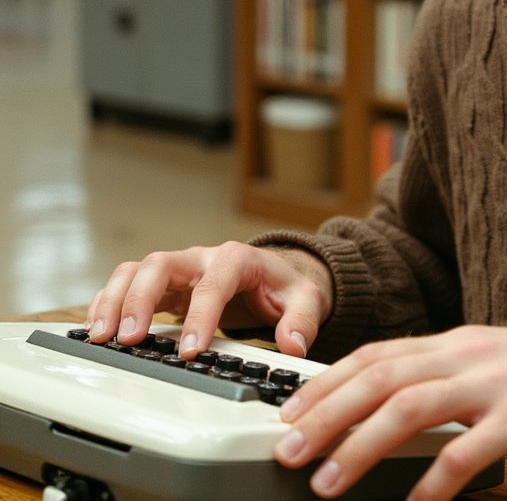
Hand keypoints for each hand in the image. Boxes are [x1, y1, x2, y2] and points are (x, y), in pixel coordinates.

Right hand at [85, 241, 333, 357]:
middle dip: (140, 300)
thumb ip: (302, 320)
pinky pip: (127, 284)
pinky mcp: (163, 286)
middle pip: (160, 265)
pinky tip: (98, 329)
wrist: (276, 275)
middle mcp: (202, 259)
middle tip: (130, 339)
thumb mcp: (305, 299)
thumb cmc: (285, 285)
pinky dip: (108, 302)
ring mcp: (179, 270)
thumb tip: (292, 344)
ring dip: (115, 300)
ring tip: (101, 336)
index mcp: (236, 259)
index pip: (213, 283)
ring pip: (136, 271)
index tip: (191, 350)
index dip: (200, 315)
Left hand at [273, 324, 506, 500]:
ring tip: (328, 483)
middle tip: (289, 450)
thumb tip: (379, 397)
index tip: (291, 412)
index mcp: (453, 341)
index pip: (377, 354)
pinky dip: (432, 480)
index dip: (329, 382)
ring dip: (361, 446)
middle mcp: (465, 356)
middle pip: (382, 377)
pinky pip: (467, 451)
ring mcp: (493, 385)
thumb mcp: (484, 358)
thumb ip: (438, 371)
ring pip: (411, 408)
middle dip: (328, 414)